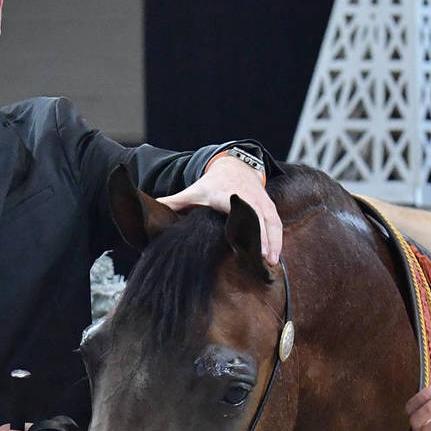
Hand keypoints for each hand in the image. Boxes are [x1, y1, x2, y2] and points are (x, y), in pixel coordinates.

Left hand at [157, 155, 282, 264]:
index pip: (235, 208)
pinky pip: (276, 224)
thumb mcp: (193, 192)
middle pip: (256, 217)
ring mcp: (261, 202)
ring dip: (272, 242)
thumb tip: (154, 207)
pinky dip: (277, 241)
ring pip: (270, 222)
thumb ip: (174, 202)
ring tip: (270, 263)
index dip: (240, 221)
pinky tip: (274, 258)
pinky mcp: (269, 207)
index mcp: (226, 195)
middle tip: (260, 258)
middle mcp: (247, 197)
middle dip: (260, 237)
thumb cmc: (211, 185)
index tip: (241, 237)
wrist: (235, 168)